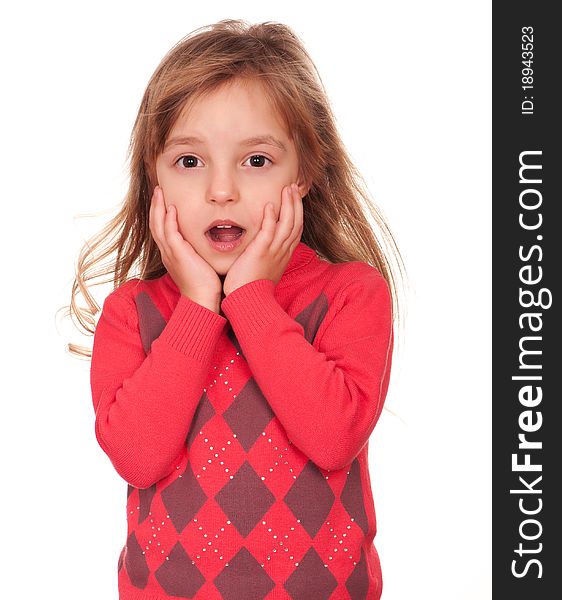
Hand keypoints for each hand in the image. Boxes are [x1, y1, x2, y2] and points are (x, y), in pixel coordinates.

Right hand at [149, 186, 221, 310]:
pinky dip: (168, 220)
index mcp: (171, 254)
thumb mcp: (198, 264)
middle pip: (155, 224)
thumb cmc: (204, 285)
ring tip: (160, 192)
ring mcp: (170, 253)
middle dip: (155, 206)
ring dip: (158, 207)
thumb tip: (203, 243)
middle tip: (158, 190)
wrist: (202, 299)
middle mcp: (167, 252)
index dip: (160, 214)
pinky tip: (171, 208)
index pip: (161, 229)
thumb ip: (196, 252)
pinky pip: (169, 234)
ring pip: (158, 226)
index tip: (163, 200)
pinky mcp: (178, 255)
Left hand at [222, 183, 303, 296]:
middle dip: (296, 204)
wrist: (249, 302)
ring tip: (287, 189)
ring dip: (288, 205)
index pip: (296, 230)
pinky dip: (271, 217)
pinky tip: (270, 205)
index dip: (297, 213)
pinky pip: (269, 231)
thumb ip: (267, 255)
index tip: (295, 200)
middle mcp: (282, 251)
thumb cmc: (252, 288)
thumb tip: (263, 248)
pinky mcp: (261, 252)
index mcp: (284, 255)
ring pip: (287, 224)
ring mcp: (274, 251)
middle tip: (293, 188)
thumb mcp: (265, 269)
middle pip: (296, 223)